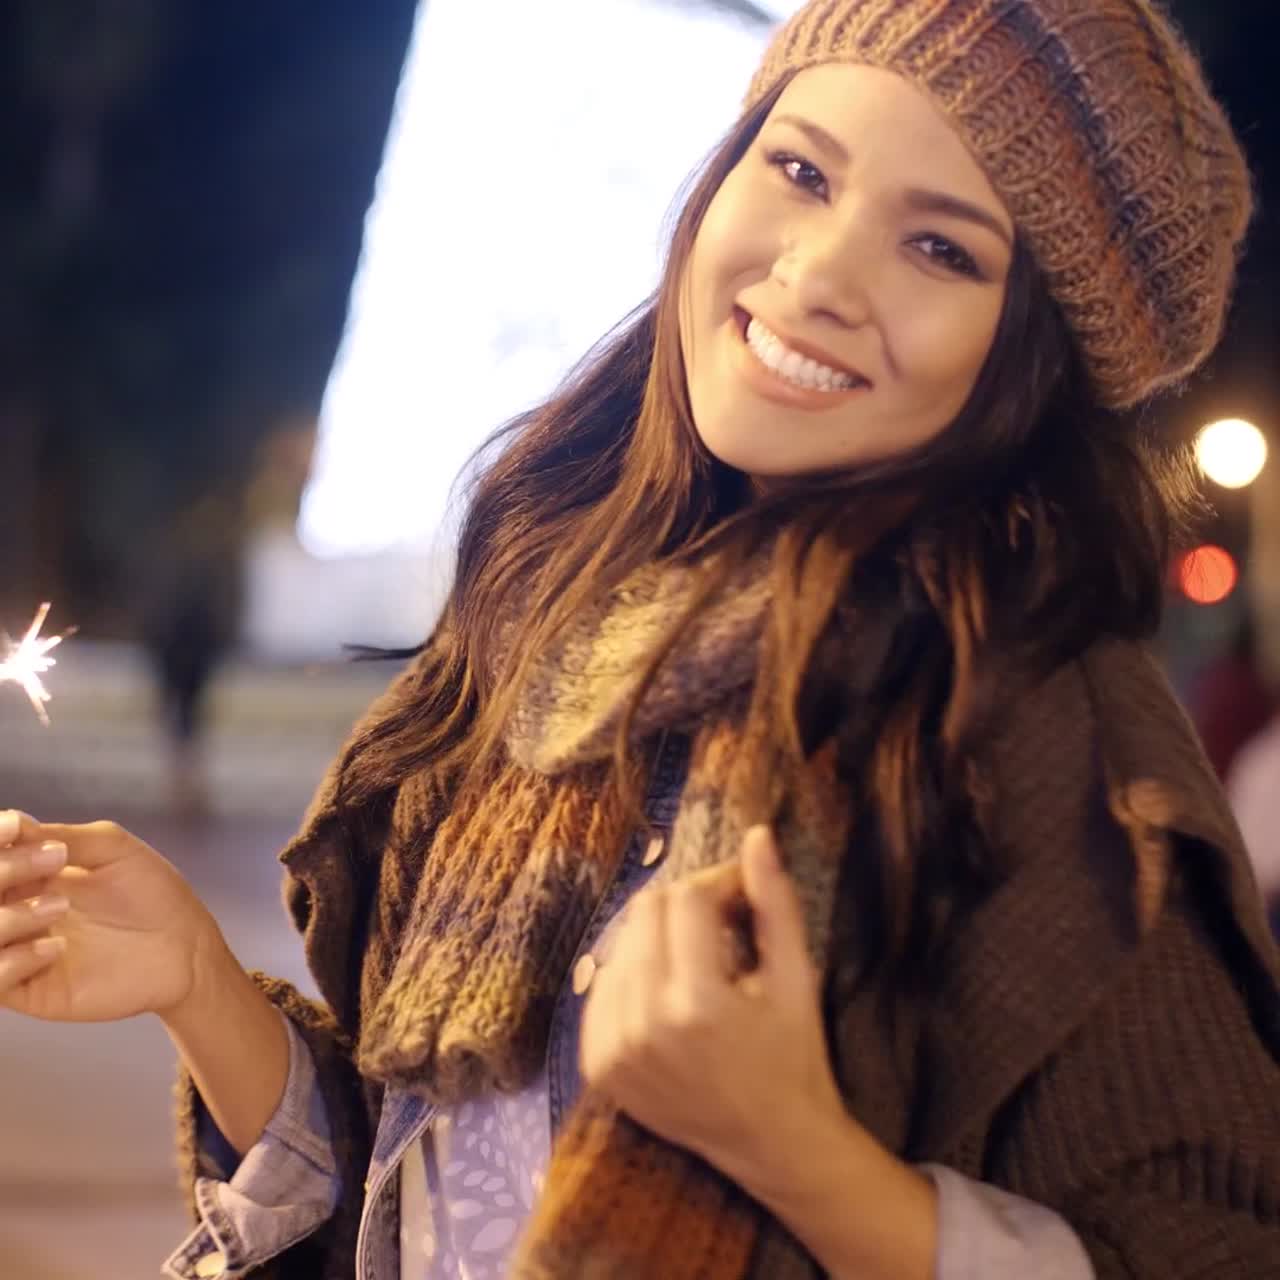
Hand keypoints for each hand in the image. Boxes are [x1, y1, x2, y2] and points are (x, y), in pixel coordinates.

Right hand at [0, 808, 220, 1022]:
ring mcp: (20, 951)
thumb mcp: (114, 850)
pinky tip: (56, 947)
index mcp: (28, 876)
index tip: (18, 826)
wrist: (186, 946)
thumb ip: (66, 837)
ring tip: (60, 907)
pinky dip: (12, 962)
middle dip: (3, 871)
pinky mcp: (32, 991)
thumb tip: (16, 823)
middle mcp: (15, 911)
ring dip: (8, 918)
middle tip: (54, 860)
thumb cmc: (153, 894)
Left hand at [580, 825, 846, 1192]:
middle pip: (646, 912)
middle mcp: (645, 1025)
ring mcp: (613, 1049)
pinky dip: (634, 974)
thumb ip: (774, 904)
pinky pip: (602, 986)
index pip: (686, 899)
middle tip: (723, 923)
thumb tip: (758, 835)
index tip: (742, 893)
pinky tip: (669, 988)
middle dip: (686, 905)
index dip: (718, 882)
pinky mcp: (597, 1065)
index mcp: (698, 1003)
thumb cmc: (793, 1057)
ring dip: (660, 937)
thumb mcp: (796, 979)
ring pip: (621, 943)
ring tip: (700, 960)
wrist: (771, 1145)